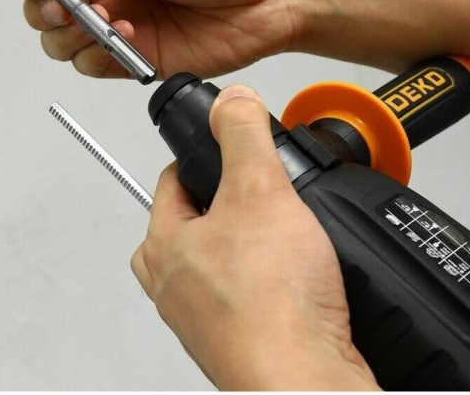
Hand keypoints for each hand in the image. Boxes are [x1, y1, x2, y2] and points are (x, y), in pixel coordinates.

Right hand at [10, 0, 300, 79]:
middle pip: (42, 5)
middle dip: (47, 10)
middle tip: (72, 9)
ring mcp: (120, 21)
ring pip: (63, 41)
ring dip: (74, 36)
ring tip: (110, 22)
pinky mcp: (139, 55)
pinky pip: (97, 66)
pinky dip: (103, 58)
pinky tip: (132, 39)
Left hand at [130, 84, 378, 390]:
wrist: (305, 381)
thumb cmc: (271, 308)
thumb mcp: (260, 191)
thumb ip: (243, 137)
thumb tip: (231, 102)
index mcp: (164, 246)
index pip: (170, 181)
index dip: (200, 155)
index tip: (222, 146)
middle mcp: (176, 287)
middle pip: (191, 223)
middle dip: (224, 202)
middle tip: (256, 192)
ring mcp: (206, 318)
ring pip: (219, 262)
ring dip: (249, 244)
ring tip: (281, 233)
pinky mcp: (240, 340)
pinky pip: (247, 296)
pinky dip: (268, 280)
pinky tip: (296, 278)